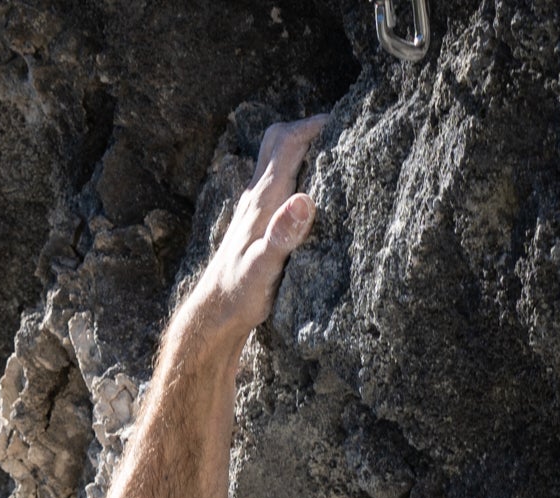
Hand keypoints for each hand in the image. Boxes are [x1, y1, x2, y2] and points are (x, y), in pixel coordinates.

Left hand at [191, 114, 325, 342]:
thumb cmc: (240, 294)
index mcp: (263, 199)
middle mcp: (256, 195)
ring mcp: (254, 205)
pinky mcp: (255, 219)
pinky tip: (310, 187)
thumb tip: (304, 200)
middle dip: (306, 127)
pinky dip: (295, 170)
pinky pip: (275, 179)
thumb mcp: (264, 268)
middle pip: (277, 139)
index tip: (344, 122)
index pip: (288, 144)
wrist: (215, 312)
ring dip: (300, 146)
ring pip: (275, 157)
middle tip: (338, 130)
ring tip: (330, 152)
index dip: (315, 126)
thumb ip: (283, 234)